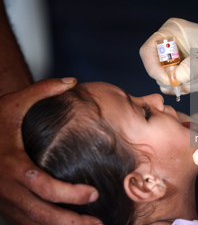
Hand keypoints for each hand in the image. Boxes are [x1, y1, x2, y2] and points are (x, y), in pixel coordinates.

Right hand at [0, 78, 101, 224]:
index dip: (70, 195)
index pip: (44, 187)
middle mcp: (8, 188)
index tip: (94, 194)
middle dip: (71, 223)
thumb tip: (72, 80)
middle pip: (41, 214)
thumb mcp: (13, 103)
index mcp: (12, 164)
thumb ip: (42, 90)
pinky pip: (26, 223)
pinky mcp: (3, 205)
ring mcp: (4, 200)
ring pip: (33, 224)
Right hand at [140, 18, 197, 94]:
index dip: (153, 67)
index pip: (148, 50)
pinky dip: (188, 88)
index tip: (169, 80)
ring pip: (165, 81)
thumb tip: (176, 78)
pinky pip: (175, 86)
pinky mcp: (180, 70)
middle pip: (155, 69)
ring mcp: (174, 58)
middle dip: (175, 79)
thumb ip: (192, 65)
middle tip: (194, 80)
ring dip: (185, 85)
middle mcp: (169, 44)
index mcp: (172, 31)